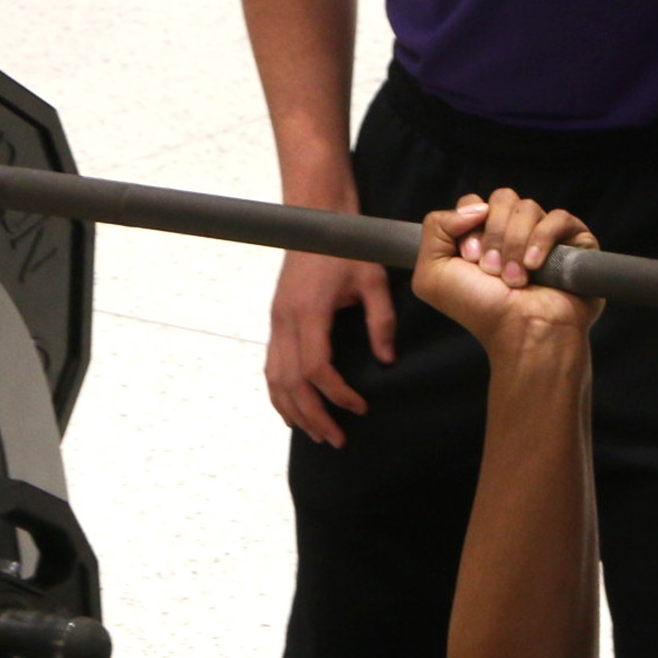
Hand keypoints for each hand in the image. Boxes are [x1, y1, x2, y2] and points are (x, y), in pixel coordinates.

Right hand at [267, 250, 394, 446]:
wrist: (316, 217)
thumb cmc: (346, 247)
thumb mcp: (373, 280)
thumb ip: (381, 321)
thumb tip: (386, 360)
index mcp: (309, 312)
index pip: (316, 368)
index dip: (336, 394)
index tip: (359, 408)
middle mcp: (286, 321)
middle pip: (292, 383)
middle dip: (314, 416)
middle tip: (337, 440)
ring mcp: (276, 322)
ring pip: (275, 379)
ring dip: (294, 411)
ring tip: (316, 434)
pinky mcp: (276, 321)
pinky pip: (271, 367)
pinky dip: (279, 394)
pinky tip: (293, 411)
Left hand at [411, 191, 600, 349]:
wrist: (522, 332)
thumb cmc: (481, 309)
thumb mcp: (432, 273)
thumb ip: (435, 227)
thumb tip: (477, 206)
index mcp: (481, 236)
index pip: (474, 203)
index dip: (469, 225)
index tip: (470, 259)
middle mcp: (513, 232)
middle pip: (502, 198)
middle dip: (494, 234)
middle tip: (491, 270)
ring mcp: (544, 235)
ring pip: (528, 207)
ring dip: (515, 245)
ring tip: (515, 278)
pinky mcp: (574, 240)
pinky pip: (559, 218)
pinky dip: (542, 239)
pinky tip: (535, 265)